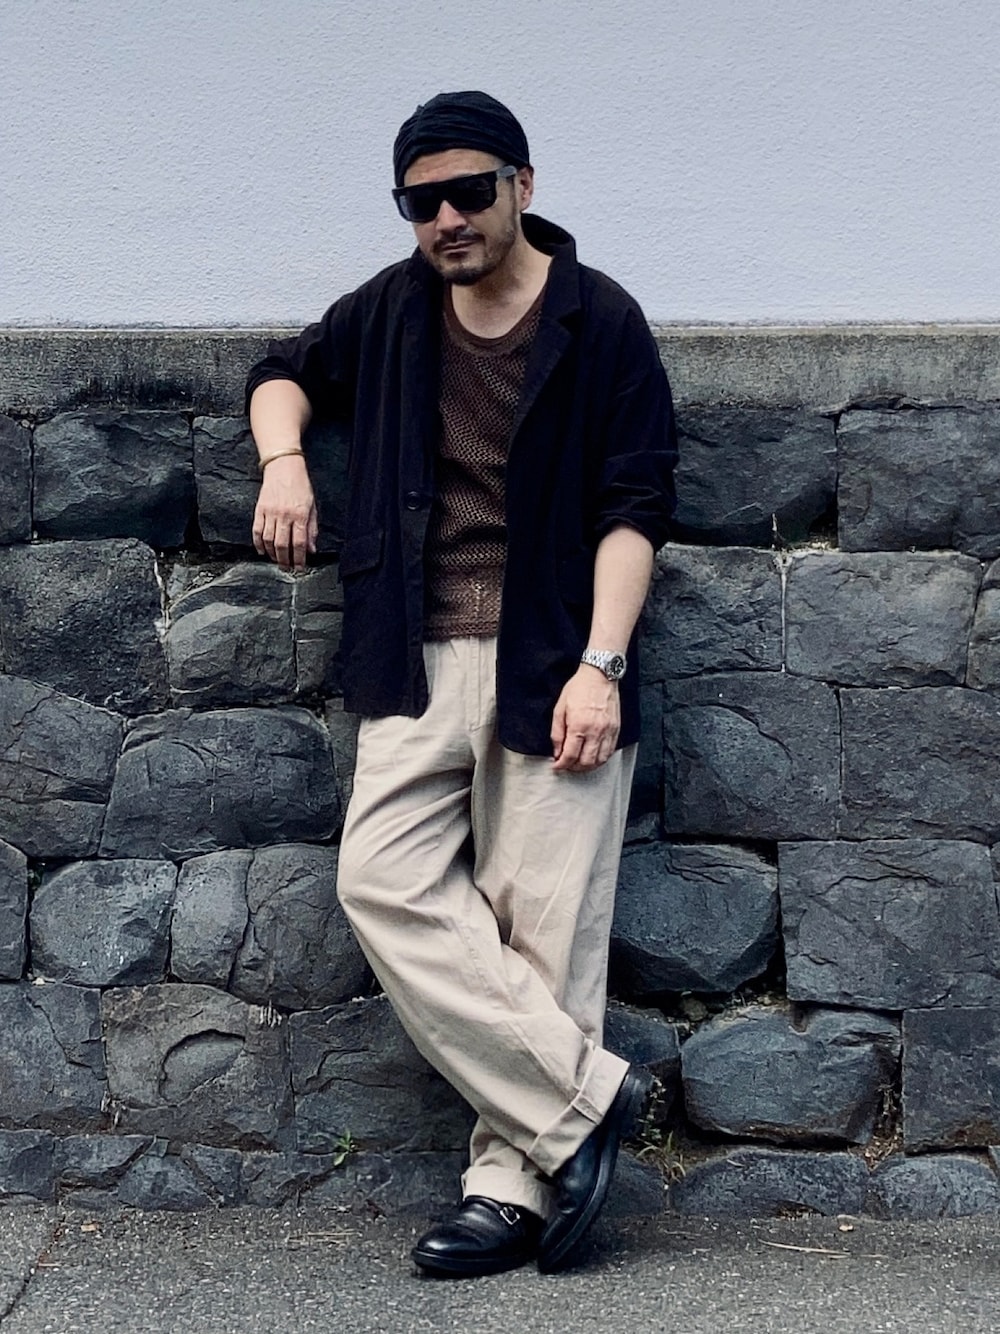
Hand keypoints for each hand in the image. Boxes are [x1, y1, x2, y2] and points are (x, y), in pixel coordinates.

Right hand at [252, 455, 317, 570]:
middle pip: (283, 545)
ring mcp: (270, 512)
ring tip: (276, 560)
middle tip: (287, 568)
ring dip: (272, 554)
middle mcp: (285, 515)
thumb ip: (311, 529)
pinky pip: (257, 531)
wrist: (283, 467)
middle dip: (285, 560)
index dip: (299, 559)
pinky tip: (262, 550)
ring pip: (269, 540)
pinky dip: (258, 543)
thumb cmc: (300, 486)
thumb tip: (311, 549)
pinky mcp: (259, 509)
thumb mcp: (312, 507)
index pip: (299, 543)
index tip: (299, 568)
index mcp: (300, 515)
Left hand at [550, 665, 620, 772]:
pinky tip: (593, 757)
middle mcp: (595, 731)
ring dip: (588, 767)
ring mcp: (607, 731)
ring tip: (579, 764)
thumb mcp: (560, 708)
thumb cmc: (578, 689)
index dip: (561, 765)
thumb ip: (557, 733)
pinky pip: (610, 752)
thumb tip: (557, 751)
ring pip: (600, 760)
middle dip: (574, 768)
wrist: (599, 676)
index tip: (556, 766)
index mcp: (579, 726)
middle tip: (567, 766)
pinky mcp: (616, 729)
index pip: (570, 755)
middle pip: (586, 762)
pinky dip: (600, 759)